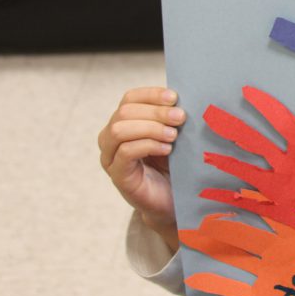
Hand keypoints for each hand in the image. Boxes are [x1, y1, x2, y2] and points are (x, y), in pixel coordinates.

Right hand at [98, 86, 185, 249]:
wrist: (174, 201)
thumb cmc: (175, 164)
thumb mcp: (175, 135)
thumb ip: (172, 117)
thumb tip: (182, 98)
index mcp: (125, 122)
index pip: (130, 98)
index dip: (151, 94)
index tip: (175, 97)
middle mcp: (111, 138)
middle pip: (124, 111)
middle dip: (156, 112)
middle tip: (181, 118)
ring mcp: (111, 157)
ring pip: (119, 130)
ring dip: (150, 128)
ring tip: (174, 135)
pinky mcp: (118, 175)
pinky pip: (125, 152)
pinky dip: (148, 145)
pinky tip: (167, 149)